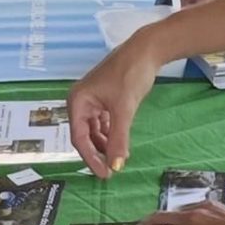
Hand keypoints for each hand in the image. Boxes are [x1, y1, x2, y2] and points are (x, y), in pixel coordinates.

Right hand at [68, 37, 158, 177]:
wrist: (146, 50)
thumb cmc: (130, 74)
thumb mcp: (124, 109)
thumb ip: (118, 138)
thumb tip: (116, 165)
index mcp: (78, 101)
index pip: (79, 138)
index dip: (91, 158)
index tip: (104, 174)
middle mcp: (80, 101)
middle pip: (84, 135)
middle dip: (97, 153)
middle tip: (111, 170)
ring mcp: (92, 99)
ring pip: (94, 130)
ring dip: (104, 144)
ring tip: (118, 158)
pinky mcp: (103, 98)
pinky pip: (102, 122)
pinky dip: (110, 134)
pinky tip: (120, 143)